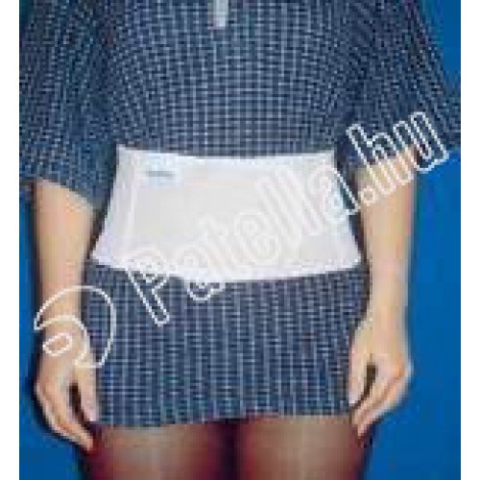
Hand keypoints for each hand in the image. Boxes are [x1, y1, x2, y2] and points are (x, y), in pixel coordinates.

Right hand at [34, 328, 97, 450]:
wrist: (62, 328)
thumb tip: (93, 418)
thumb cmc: (76, 346)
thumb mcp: (86, 370)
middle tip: (88, 443)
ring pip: (51, 416)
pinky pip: (51, 406)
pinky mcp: (43, 383)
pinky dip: (62, 415)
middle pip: (55, 422)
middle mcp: (42, 392)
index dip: (78, 433)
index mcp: (52, 390)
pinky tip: (75, 416)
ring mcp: (40, 387)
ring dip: (65, 426)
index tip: (91, 443)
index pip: (65, 420)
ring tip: (83, 433)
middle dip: (71, 435)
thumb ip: (88, 395)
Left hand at [348, 304, 412, 436]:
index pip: (375, 399)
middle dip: (373, 417)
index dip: (363, 413)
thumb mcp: (358, 352)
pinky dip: (388, 399)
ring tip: (366, 418)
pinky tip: (377, 402)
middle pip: (389, 403)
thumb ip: (355, 378)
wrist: (388, 310)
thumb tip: (351, 401)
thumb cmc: (370, 328)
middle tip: (358, 428)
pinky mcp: (406, 364)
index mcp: (391, 371)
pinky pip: (398, 389)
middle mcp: (403, 373)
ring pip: (396, 398)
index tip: (352, 423)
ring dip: (382, 410)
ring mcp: (407, 369)